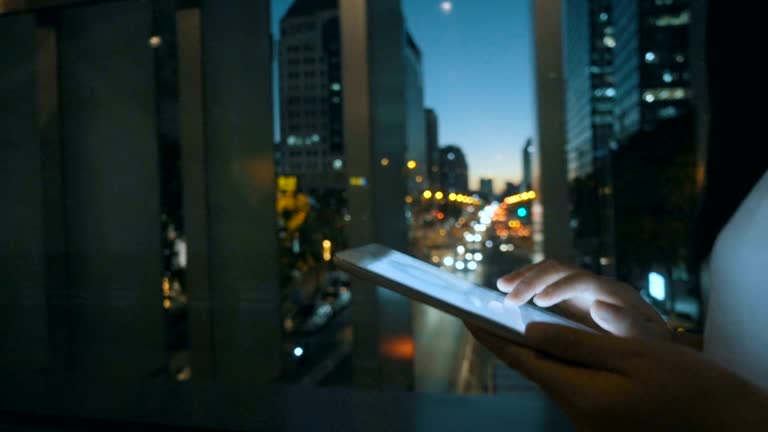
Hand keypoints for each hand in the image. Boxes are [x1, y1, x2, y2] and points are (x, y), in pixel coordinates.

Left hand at [469, 323, 767, 430]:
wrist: (731, 428)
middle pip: (533, 367)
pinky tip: (554, 346)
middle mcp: (578, 413)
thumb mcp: (631, 356)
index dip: (490, 335)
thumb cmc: (689, 387)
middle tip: (485, 311)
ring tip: (515, 321)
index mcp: (580, 394)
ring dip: (534, 349)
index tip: (466, 314)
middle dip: (508, 339)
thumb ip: (575, 343)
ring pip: (552, 376)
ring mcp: (590, 423)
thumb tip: (529, 330)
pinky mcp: (603, 423)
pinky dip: (558, 362)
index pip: (522, 358)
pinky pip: (571, 386)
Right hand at [498, 259, 669, 340]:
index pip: (582, 280)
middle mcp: (596, 284)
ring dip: (524, 277)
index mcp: (615, 293)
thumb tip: (598, 306)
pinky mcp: (570, 298)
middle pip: (560, 269)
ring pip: (548, 271)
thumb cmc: (651, 349)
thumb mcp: (647, 342)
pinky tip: (507, 291)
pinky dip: (525, 284)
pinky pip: (544, 283)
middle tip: (509, 298)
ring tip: (501, 288)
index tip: (539, 302)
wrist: (654, 348)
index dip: (560, 288)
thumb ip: (627, 326)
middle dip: (533, 280)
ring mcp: (582, 289)